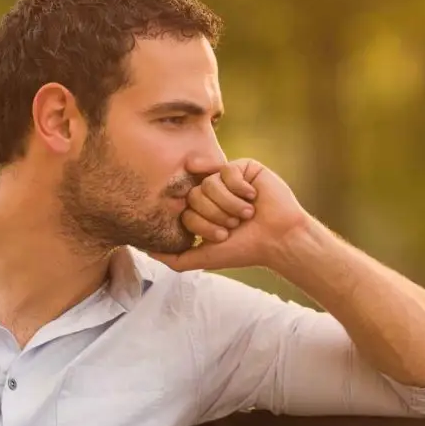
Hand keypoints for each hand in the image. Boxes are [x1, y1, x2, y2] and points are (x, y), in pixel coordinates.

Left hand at [149, 159, 307, 271]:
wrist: (278, 239)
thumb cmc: (244, 249)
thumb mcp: (204, 258)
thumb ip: (174, 258)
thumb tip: (146, 251)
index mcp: (201, 210)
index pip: (186, 210)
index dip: (203, 225)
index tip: (224, 236)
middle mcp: (211, 193)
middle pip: (194, 195)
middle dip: (216, 215)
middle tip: (235, 224)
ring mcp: (226, 179)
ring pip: (210, 184)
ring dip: (231, 205)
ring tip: (247, 214)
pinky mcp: (243, 167)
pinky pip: (227, 171)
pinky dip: (240, 190)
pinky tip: (254, 197)